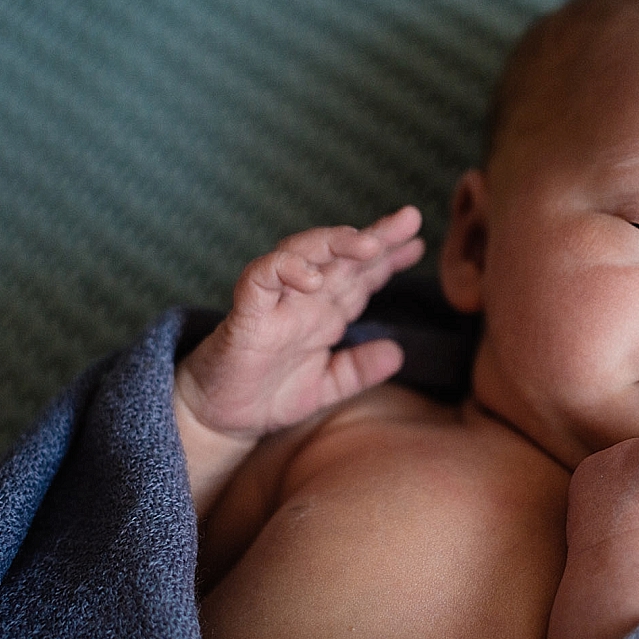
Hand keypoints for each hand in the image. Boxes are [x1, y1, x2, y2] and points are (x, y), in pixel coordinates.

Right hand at [175, 206, 426, 444]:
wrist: (220, 420)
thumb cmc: (266, 397)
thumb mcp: (325, 387)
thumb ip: (357, 370)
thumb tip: (396, 353)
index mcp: (323, 313)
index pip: (360, 275)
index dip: (388, 258)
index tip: (418, 243)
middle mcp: (302, 300)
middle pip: (340, 255)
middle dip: (375, 235)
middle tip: (409, 219)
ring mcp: (274, 303)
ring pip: (301, 251)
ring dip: (334, 242)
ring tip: (369, 244)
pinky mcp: (246, 313)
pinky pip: (261, 277)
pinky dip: (284, 268)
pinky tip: (311, 276)